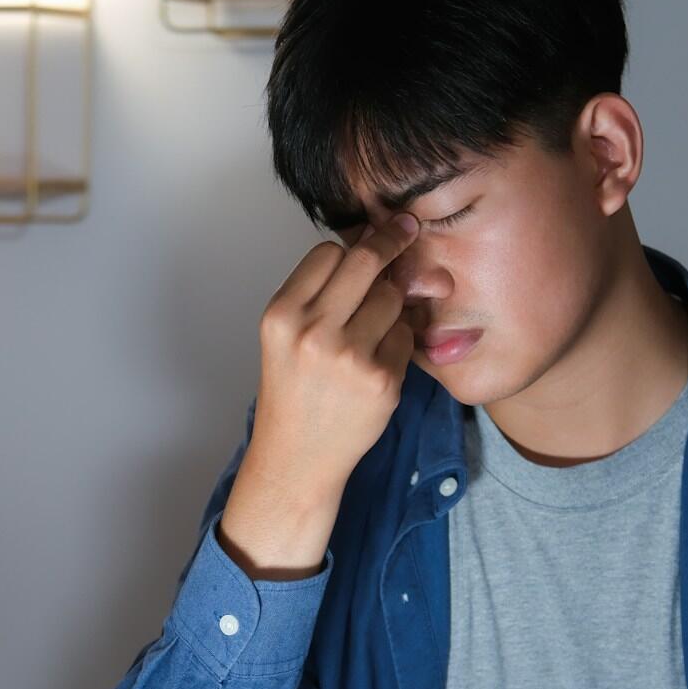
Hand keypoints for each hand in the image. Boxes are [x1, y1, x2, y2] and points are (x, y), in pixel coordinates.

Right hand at [217, 216, 421, 578]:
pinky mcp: (382, 380)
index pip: (328, 252)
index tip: (370, 242)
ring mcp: (349, 356)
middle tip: (406, 230)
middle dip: (391, 241)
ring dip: (392, 305)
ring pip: (392, 297)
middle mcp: (312, 331)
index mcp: (281, 315)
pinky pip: (405, 335)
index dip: (350, 250)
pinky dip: (398, 342)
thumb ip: (320, 295)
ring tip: (371, 332)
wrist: (297, 457)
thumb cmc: (293, 392)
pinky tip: (377, 363)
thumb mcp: (287, 337)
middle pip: (365, 261)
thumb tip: (378, 246)